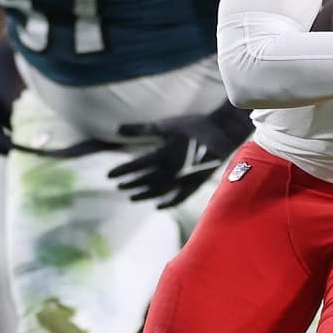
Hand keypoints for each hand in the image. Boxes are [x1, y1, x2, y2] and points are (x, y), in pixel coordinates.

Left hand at [109, 103, 251, 207]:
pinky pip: (180, 197)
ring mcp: (185, 178)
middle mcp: (173, 169)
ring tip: (132, 197)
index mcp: (165, 153)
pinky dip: (169, 203)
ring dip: (145, 195)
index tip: (109, 175)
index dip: (123, 170)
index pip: (138, 165)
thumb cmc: (193, 126)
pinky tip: (158, 206)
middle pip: (147, 180)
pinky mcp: (195, 183)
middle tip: (118, 186)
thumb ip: (141, 128)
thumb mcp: (166, 125)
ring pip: (160, 191)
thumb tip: (116, 129)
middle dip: (131, 184)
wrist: (222, 133)